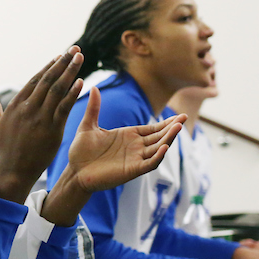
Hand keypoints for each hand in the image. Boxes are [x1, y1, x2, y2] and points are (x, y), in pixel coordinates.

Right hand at [0, 48, 83, 202]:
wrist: (14, 170)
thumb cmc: (6, 149)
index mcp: (16, 105)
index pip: (34, 80)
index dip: (48, 67)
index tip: (59, 56)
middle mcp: (28, 108)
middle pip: (48, 80)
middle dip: (62, 63)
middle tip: (75, 50)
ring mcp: (40, 118)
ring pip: (57, 89)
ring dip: (70, 72)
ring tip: (80, 58)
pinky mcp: (52, 129)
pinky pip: (64, 108)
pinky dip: (72, 93)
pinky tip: (80, 82)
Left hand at [54, 88, 184, 194]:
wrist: (74, 171)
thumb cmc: (81, 151)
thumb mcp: (88, 126)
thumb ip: (94, 108)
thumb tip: (95, 87)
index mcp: (128, 136)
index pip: (153, 129)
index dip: (166, 123)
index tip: (180, 116)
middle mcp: (135, 147)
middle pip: (159, 137)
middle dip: (172, 128)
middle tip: (184, 118)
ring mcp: (135, 159)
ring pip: (157, 149)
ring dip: (168, 139)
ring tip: (178, 128)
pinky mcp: (131, 170)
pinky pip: (149, 164)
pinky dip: (158, 156)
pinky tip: (164, 147)